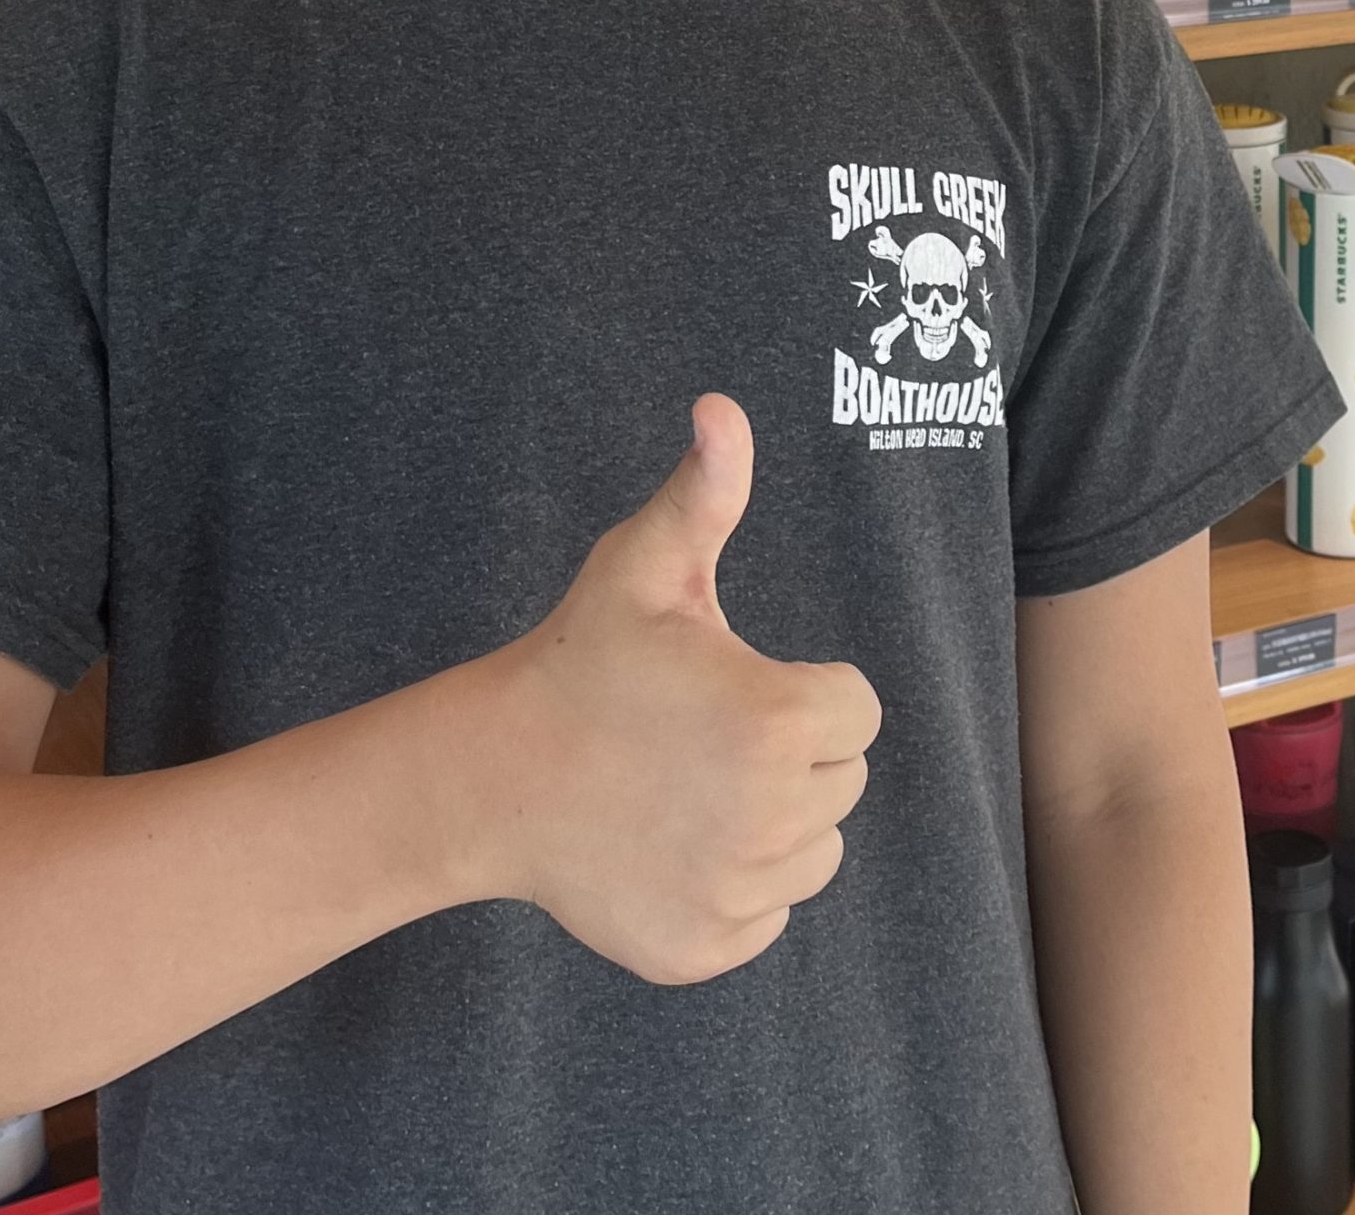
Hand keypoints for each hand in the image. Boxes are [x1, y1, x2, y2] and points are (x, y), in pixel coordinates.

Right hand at [467, 393, 881, 983]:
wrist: (495, 775)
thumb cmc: (583, 657)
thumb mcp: (646, 565)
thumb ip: (705, 488)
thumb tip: (722, 405)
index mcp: (780, 720)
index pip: (858, 709)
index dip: (806, 688)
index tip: (736, 681)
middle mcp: (773, 817)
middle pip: (844, 782)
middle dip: (794, 753)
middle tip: (708, 732)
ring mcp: (738, 893)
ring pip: (815, 853)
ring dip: (775, 821)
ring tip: (693, 784)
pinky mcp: (705, 948)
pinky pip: (769, 917)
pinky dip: (737, 886)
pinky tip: (674, 842)